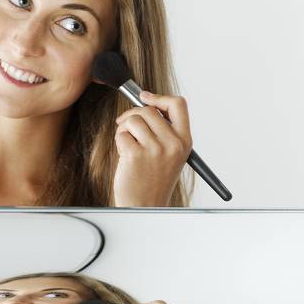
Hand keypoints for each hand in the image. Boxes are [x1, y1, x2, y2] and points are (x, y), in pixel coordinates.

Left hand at [111, 90, 192, 205]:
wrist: (145, 206)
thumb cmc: (153, 180)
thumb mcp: (170, 154)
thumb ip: (164, 131)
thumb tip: (146, 102)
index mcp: (184, 141)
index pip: (178, 104)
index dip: (160, 97)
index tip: (145, 97)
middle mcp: (173, 144)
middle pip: (149, 110)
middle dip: (133, 116)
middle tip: (127, 127)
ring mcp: (155, 149)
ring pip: (133, 119)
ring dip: (125, 129)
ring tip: (128, 145)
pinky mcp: (136, 155)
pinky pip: (122, 134)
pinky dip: (119, 141)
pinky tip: (124, 156)